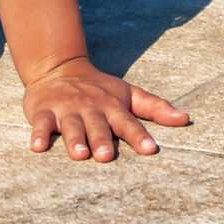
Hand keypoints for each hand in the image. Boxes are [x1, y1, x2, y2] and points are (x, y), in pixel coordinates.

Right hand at [21, 58, 191, 161]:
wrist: (59, 67)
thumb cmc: (99, 88)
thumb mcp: (128, 94)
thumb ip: (155, 107)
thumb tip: (185, 118)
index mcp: (112, 106)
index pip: (128, 122)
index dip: (139, 136)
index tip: (150, 149)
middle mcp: (91, 108)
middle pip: (98, 126)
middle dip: (103, 140)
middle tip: (107, 156)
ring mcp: (67, 109)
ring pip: (71, 126)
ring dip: (75, 139)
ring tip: (79, 154)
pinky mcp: (44, 111)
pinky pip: (40, 124)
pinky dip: (38, 134)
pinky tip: (37, 146)